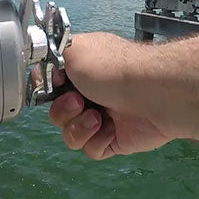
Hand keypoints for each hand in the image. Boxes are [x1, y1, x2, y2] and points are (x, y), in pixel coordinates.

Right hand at [48, 33, 172, 159]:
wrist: (152, 92)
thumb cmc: (112, 68)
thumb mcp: (74, 49)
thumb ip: (53, 58)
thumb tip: (50, 74)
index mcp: (80, 71)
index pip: (50, 85)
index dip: (46, 90)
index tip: (53, 87)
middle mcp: (90, 94)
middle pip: (57, 114)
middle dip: (63, 111)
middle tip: (79, 102)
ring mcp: (102, 118)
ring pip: (70, 135)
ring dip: (79, 128)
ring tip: (98, 118)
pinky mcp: (113, 141)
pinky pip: (90, 150)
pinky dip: (97, 141)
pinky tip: (111, 129)